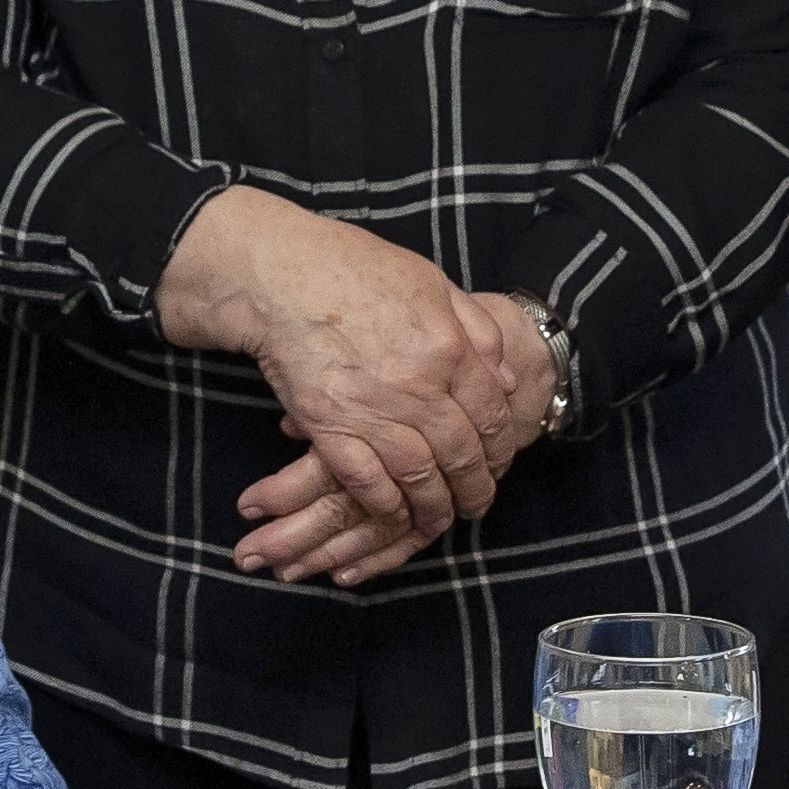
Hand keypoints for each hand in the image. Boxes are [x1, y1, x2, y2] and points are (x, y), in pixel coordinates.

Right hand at [235, 289, 559, 582]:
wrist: (281, 277)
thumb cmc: (356, 269)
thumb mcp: (434, 283)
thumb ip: (478, 330)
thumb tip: (506, 379)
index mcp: (449, 348)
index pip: (491, 414)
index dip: (500, 447)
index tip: (499, 465)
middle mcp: (418, 387)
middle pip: (460, 454)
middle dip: (475, 488)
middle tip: (478, 504)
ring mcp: (373, 411)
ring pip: (419, 477)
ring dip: (435, 507)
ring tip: (441, 520)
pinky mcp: (330, 428)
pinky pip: (367, 482)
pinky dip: (386, 506)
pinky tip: (394, 513)